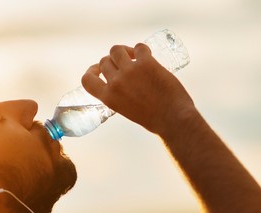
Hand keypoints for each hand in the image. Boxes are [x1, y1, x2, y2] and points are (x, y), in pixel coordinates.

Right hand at [81, 43, 195, 134]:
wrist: (173, 118)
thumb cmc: (153, 118)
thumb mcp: (125, 109)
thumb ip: (118, 95)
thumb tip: (121, 83)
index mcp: (108, 97)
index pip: (87, 79)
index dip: (91, 70)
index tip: (97, 69)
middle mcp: (115, 82)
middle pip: (104, 61)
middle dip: (113, 60)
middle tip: (124, 63)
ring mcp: (130, 71)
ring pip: (117, 50)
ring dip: (124, 50)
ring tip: (133, 56)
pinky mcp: (147, 63)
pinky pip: (139, 47)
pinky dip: (141, 49)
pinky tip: (146, 54)